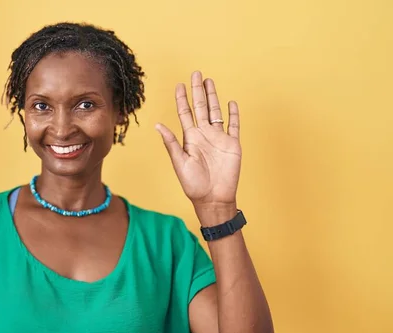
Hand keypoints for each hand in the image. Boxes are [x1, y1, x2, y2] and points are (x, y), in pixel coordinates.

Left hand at [156, 71, 241, 206]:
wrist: (213, 198)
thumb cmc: (194, 184)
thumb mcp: (180, 162)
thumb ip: (171, 143)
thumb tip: (158, 125)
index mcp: (190, 138)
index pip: (185, 113)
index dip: (182, 99)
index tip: (179, 85)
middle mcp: (204, 135)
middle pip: (201, 107)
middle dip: (198, 91)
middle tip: (196, 73)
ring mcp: (219, 138)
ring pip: (216, 112)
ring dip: (213, 97)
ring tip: (210, 81)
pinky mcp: (232, 144)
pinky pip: (234, 126)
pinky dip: (233, 114)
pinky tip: (231, 103)